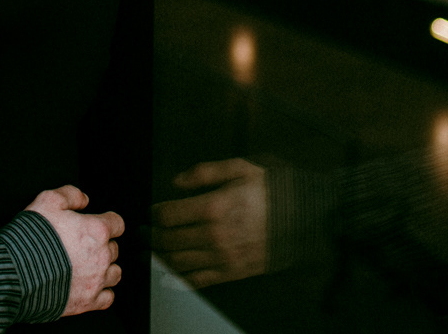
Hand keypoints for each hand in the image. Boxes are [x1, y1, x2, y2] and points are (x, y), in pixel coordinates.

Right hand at [25, 185, 123, 315]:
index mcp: (96, 231)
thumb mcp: (46, 201)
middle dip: (102, 245)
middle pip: (114, 248)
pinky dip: (102, 292)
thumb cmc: (30, 239)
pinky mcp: (87, 302)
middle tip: (83, 245)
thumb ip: (70, 194)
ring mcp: (96, 281)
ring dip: (105, 268)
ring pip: (114, 273)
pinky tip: (89, 286)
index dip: (107, 221)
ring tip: (88, 266)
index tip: (98, 223)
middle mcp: (101, 257)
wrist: (15, 275)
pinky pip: (107, 298)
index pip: (117, 223)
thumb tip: (84, 200)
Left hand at [152, 158, 267, 287]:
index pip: (169, 215)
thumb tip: (176, 181)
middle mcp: (215, 236)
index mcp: (215, 207)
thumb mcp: (241, 168)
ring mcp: (224, 257)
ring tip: (150, 250)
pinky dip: (179, 278)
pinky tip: (169, 273)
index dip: (154, 214)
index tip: (151, 211)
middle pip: (169, 241)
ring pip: (179, 262)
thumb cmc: (273, 190)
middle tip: (142, 232)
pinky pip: (199, 280)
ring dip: (160, 257)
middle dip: (150, 237)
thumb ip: (205, 172)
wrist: (305, 219)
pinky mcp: (233, 272)